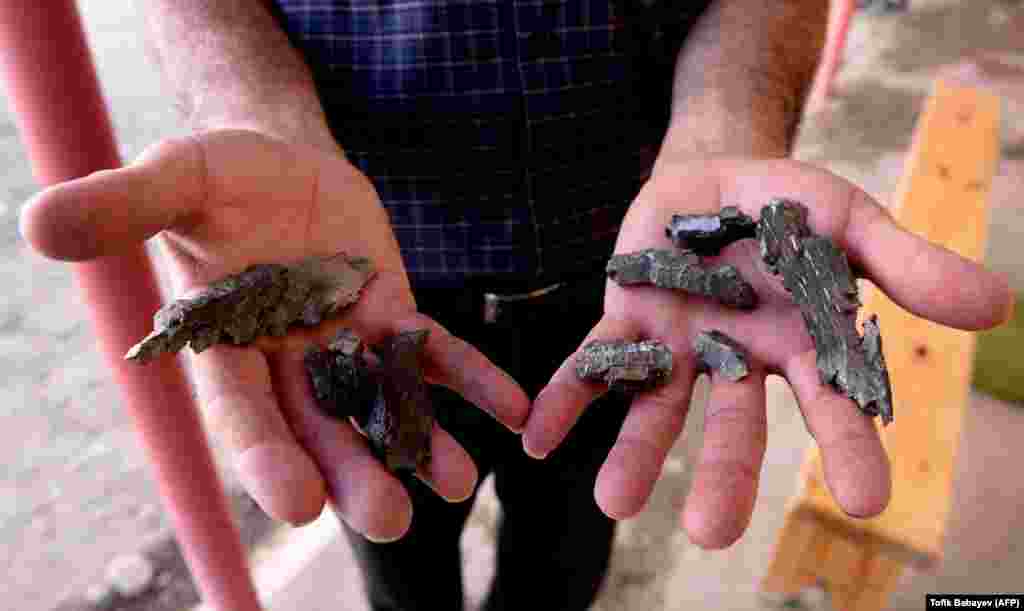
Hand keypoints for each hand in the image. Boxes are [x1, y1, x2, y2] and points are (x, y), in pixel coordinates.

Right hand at [19, 129, 528, 540]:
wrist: (277, 161)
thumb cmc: (216, 174)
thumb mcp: (173, 177)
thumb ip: (123, 206)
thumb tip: (41, 223)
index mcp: (224, 345)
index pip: (243, 412)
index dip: (268, 457)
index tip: (299, 505)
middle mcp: (285, 361)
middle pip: (320, 429)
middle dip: (354, 474)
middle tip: (392, 521)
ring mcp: (343, 342)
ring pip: (380, 403)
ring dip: (418, 443)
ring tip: (457, 485)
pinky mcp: (390, 315)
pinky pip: (434, 353)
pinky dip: (471, 381)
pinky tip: (514, 409)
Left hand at [523, 158, 1012, 548]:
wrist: (720, 178)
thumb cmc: (792, 209)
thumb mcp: (853, 222)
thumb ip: (909, 265)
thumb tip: (1000, 308)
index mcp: (801, 348)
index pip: (832, 408)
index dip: (851, 450)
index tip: (869, 503)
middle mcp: (738, 363)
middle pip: (735, 429)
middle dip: (725, 477)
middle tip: (710, 535)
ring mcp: (679, 347)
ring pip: (657, 410)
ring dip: (635, 455)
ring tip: (614, 502)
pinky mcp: (627, 321)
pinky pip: (594, 364)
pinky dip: (567, 401)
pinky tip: (538, 441)